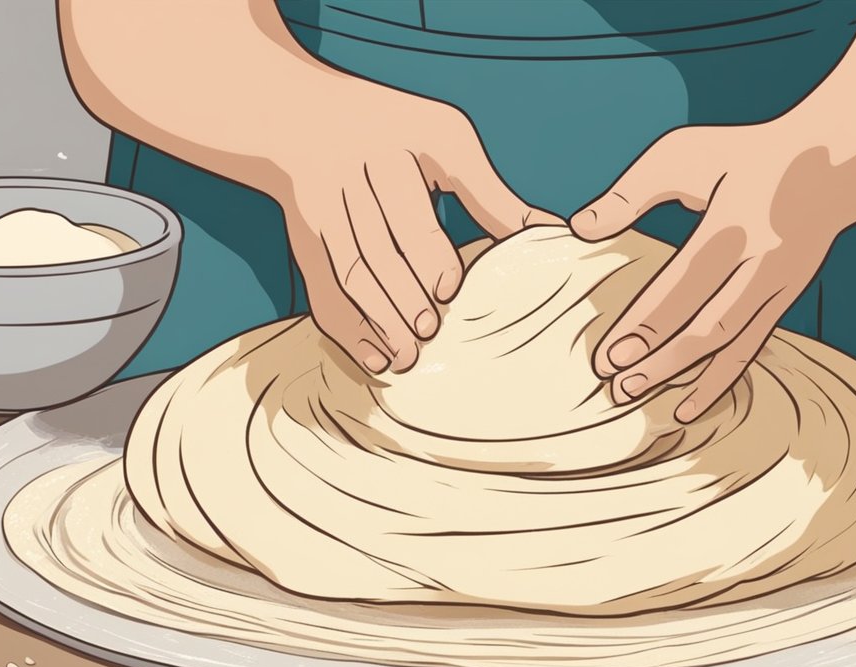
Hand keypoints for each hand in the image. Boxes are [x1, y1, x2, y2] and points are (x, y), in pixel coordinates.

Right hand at [270, 72, 559, 373]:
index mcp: (394, 151)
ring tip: (408, 354)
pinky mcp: (304, 241)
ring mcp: (322, 212)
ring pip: (348, 273)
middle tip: (430, 328)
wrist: (301, 118)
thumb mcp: (446, 140)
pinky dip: (347, 329)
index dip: (427, 251)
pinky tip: (375, 358)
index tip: (449, 286)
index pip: (408, 208)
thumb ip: (491, 193)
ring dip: (377, 318)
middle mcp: (351, 179)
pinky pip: (322, 291)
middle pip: (375, 248)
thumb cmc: (393, 129)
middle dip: (402, 292)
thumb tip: (554, 232)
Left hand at [571, 125, 850, 422]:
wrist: (832, 161)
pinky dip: (718, 381)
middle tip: (616, 388)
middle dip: (660, 361)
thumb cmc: (746, 154)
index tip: (610, 355)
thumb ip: (630, 192)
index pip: (683, 285)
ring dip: (684, 377)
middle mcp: (760, 264)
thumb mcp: (685, 153)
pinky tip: (687, 407)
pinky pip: (748, 350)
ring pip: (728, 345)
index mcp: (732, 225)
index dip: (646, 325)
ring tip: (640, 400)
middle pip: (706, 325)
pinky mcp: (784, 302)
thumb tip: (580, 226)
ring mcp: (778, 288)